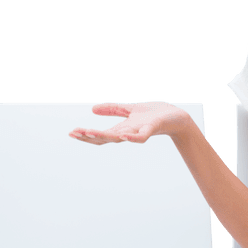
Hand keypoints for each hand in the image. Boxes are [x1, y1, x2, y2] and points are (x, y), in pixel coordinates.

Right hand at [69, 101, 190, 144]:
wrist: (175, 118)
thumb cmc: (153, 115)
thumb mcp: (129, 109)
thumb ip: (112, 110)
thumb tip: (92, 109)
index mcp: (121, 129)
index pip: (100, 135)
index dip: (85, 134)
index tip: (71, 132)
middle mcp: (127, 133)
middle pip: (104, 138)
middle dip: (88, 136)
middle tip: (73, 133)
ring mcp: (138, 133)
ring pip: (118, 137)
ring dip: (103, 135)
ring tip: (88, 131)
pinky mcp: (150, 130)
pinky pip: (140, 137)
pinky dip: (132, 138)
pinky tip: (122, 135)